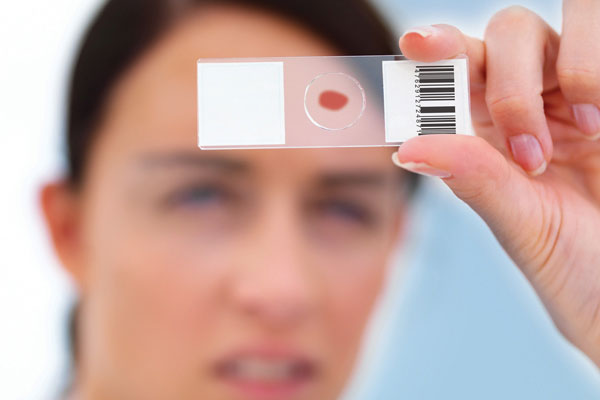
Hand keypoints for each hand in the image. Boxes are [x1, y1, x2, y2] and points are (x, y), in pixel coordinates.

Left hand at [394, 3, 599, 365]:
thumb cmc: (571, 263)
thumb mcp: (519, 223)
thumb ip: (471, 178)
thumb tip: (405, 148)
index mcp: (488, 131)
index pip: (458, 71)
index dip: (436, 49)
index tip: (415, 44)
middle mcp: (532, 102)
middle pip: (509, 35)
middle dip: (508, 81)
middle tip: (525, 149)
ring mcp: (579, 95)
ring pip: (564, 25)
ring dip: (562, 73)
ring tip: (575, 136)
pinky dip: (594, 74)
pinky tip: (597, 128)